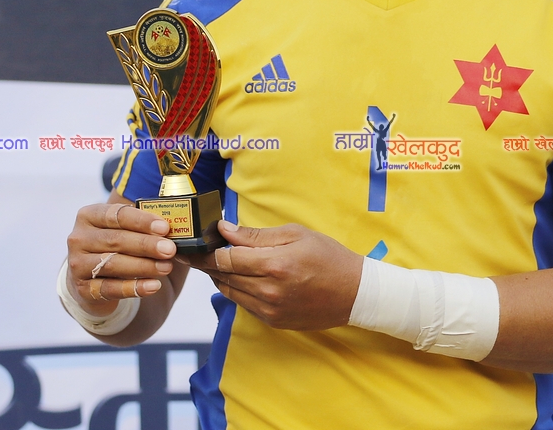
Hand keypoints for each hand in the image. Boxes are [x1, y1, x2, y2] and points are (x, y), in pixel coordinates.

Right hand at [65, 197, 177, 315]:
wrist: (92, 277)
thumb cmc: (116, 245)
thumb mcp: (125, 230)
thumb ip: (144, 226)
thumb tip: (173, 228)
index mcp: (89, 216)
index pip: (117, 215)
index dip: (142, 221)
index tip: (165, 228)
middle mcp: (79, 238)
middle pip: (116, 240)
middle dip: (146, 245)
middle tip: (170, 249)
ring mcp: (77, 265)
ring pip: (112, 264)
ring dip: (143, 266)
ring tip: (166, 267)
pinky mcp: (83, 289)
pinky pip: (110, 289)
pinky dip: (134, 288)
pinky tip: (153, 286)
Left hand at [184, 221, 363, 329]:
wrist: (355, 293)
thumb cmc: (328, 257)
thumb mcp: (296, 235)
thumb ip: (257, 235)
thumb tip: (225, 230)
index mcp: (275, 265)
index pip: (226, 259)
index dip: (208, 251)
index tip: (197, 244)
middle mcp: (269, 291)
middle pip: (223, 277)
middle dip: (210, 263)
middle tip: (203, 251)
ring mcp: (270, 310)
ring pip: (230, 292)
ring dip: (222, 277)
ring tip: (222, 262)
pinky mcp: (273, 321)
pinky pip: (244, 304)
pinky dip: (237, 290)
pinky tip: (243, 278)